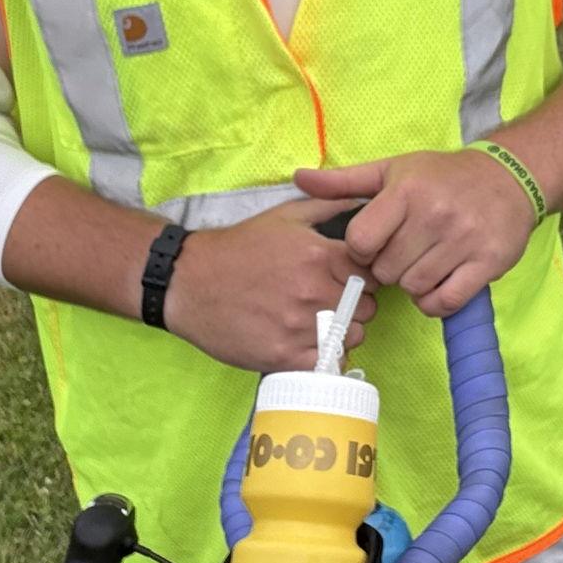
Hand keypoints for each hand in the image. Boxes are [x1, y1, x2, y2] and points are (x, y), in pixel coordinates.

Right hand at [162, 196, 376, 372]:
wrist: (189, 282)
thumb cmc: (239, 247)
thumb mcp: (285, 215)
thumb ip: (329, 206)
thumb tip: (365, 201)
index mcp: (318, 255)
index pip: (373, 273)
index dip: (368, 276)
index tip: (354, 279)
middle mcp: (313, 292)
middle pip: (367, 307)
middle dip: (358, 304)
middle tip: (336, 301)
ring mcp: (298, 327)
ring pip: (352, 337)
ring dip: (345, 331)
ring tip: (324, 322)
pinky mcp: (284, 356)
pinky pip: (329, 362)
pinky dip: (327, 355)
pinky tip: (312, 343)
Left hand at [294, 150, 536, 318]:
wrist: (508, 178)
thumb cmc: (441, 176)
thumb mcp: (392, 170)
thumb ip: (343, 181)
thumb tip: (298, 179)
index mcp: (406, 191)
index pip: (361, 240)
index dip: (361, 249)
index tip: (373, 243)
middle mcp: (435, 215)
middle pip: (387, 270)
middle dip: (388, 268)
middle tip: (402, 254)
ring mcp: (463, 241)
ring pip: (414, 288)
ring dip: (412, 284)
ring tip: (421, 265)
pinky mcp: (487, 263)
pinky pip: (445, 302)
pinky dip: (435, 302)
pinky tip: (437, 284)